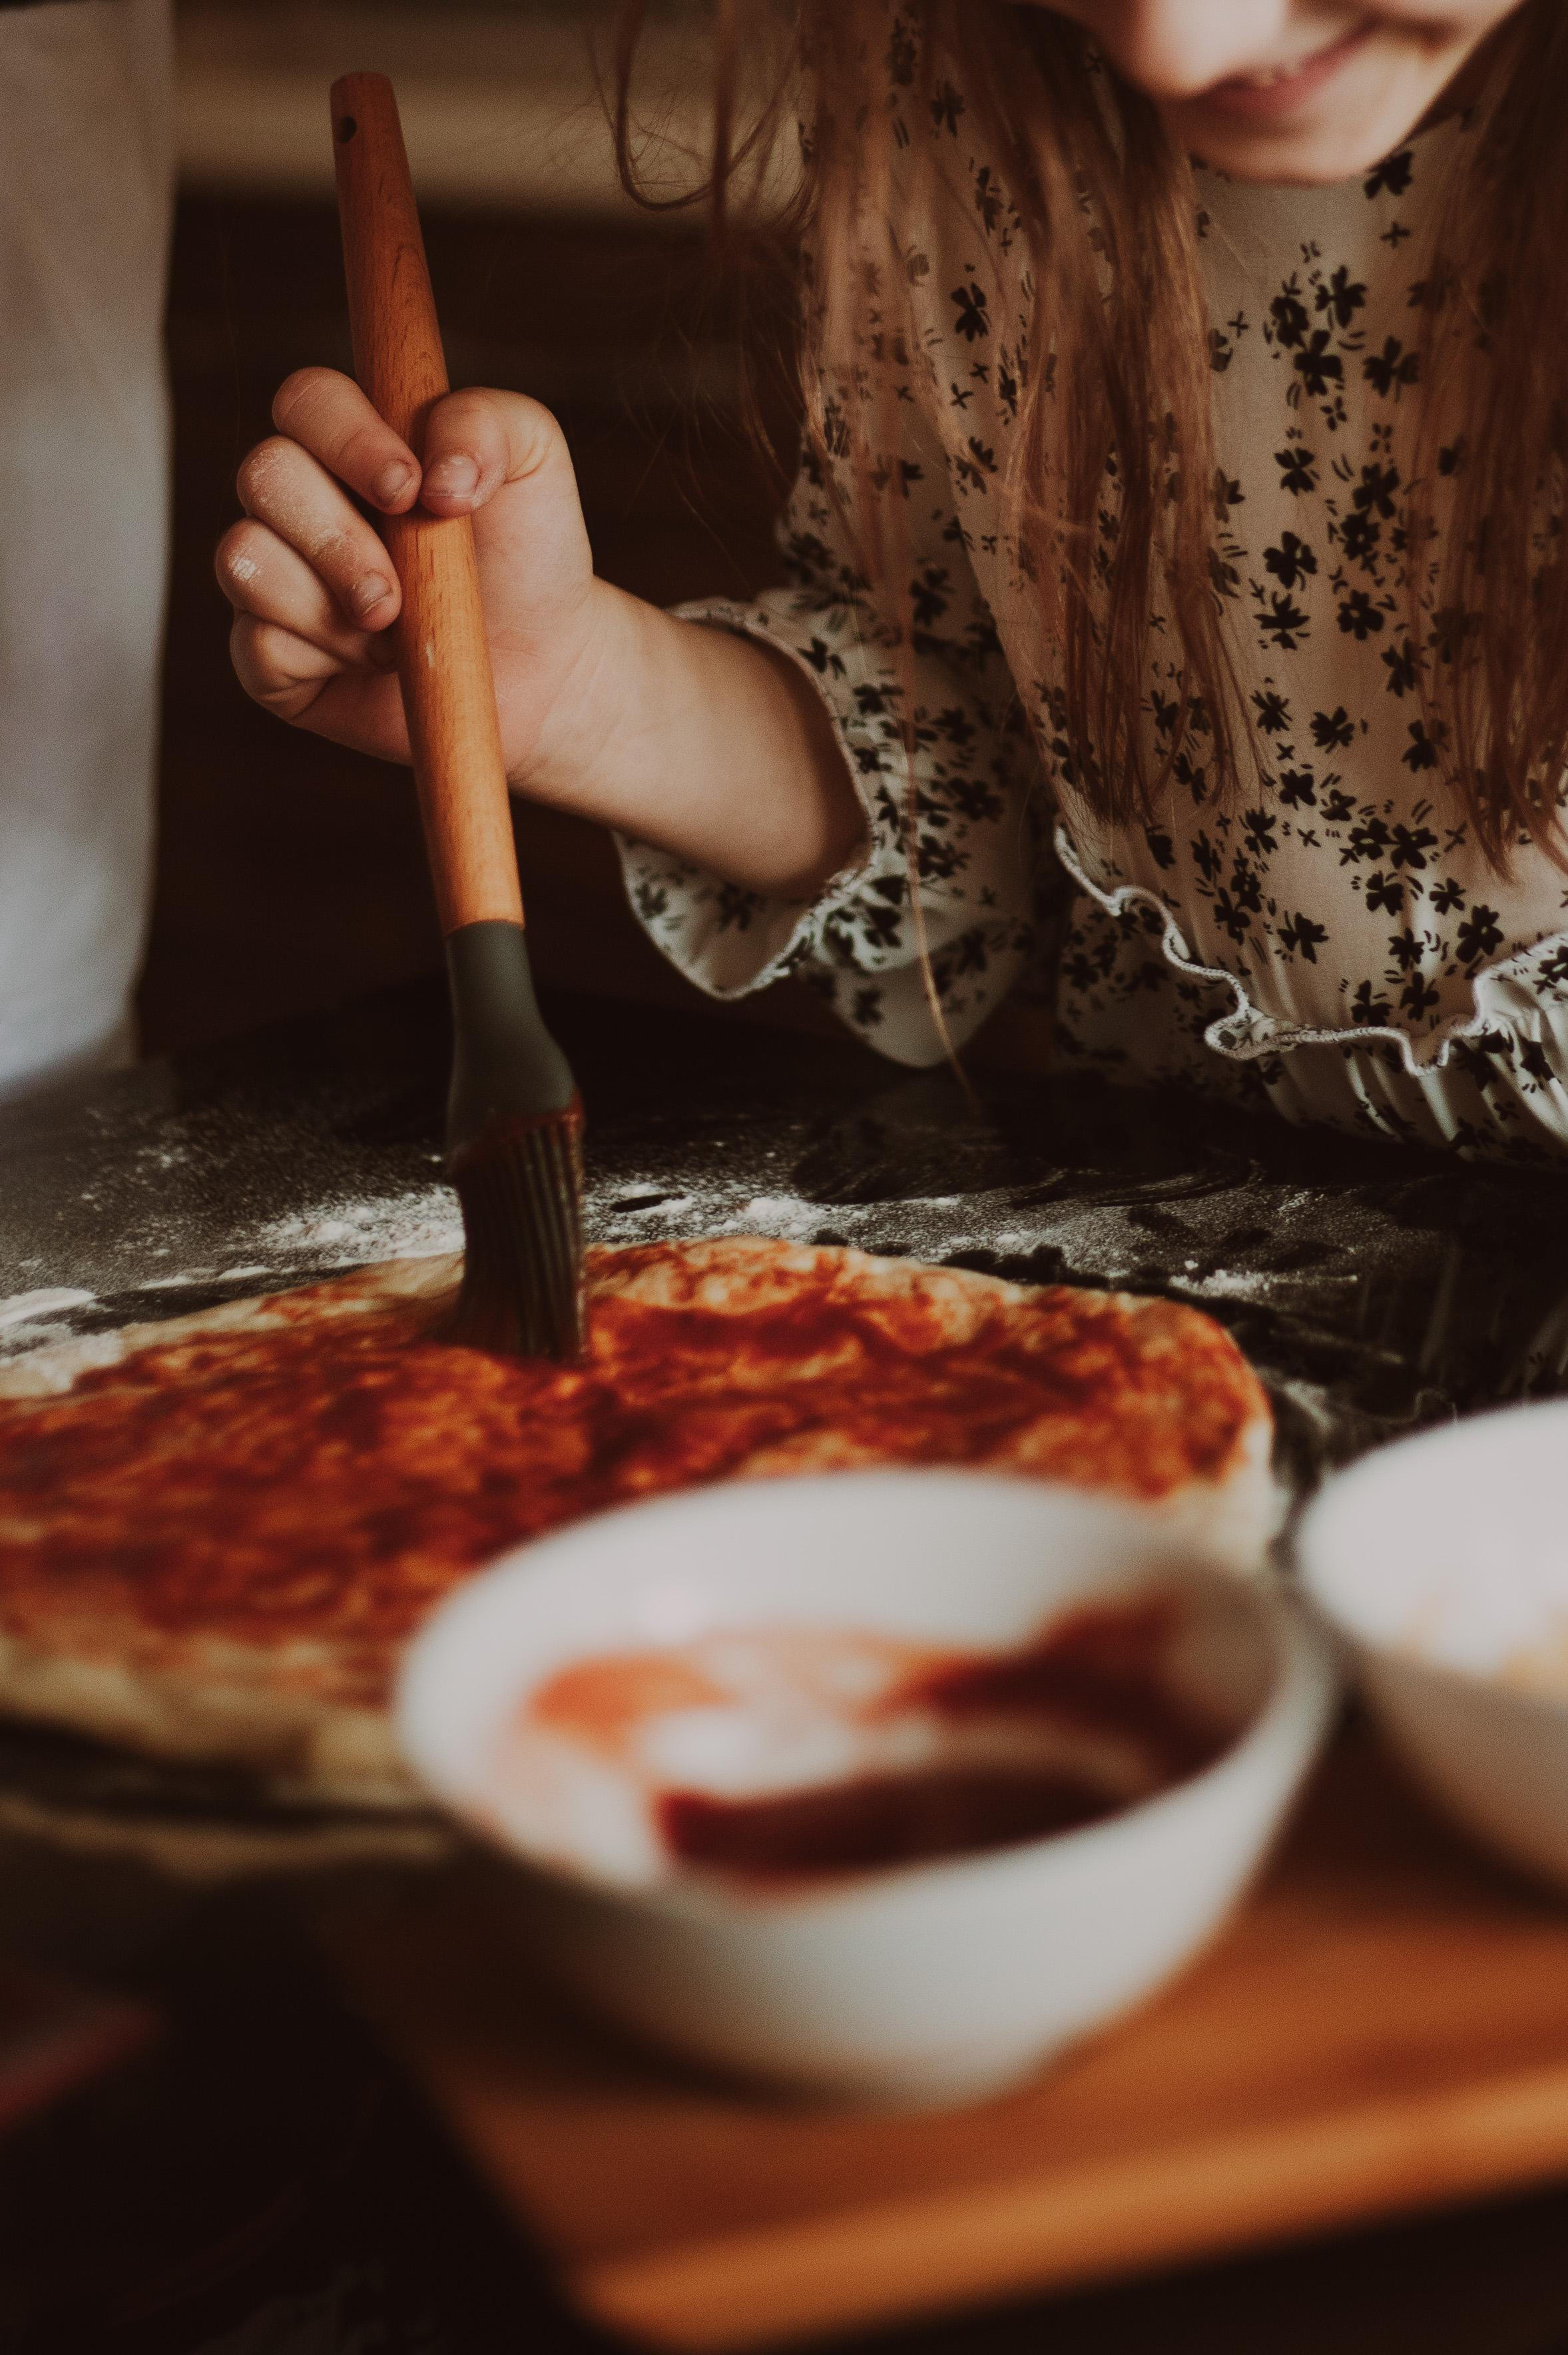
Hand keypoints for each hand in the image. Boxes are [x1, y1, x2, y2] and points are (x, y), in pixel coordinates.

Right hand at [217, 369, 619, 791]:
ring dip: (326, 599)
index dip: (344, 436)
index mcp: (351, 442)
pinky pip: (257, 645)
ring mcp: (281, 579)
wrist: (545, 665)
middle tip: (400, 586)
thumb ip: (486, 421)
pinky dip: (318, 657)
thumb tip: (433, 468)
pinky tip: (369, 666)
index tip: (410, 489)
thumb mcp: (533, 460)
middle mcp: (303, 503)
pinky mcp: (274, 661)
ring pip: (244, 559)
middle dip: (336, 536)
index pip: (305, 402)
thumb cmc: (530, 554)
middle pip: (262, 476)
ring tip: (393, 627)